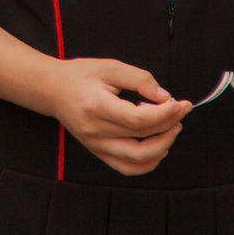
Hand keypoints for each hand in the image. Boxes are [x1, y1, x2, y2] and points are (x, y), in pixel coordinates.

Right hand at [47, 56, 188, 175]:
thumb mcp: (110, 67)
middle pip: (141, 138)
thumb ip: (139, 79)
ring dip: (162, 146)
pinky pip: (127, 167)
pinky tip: (159, 146)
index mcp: (96, 106)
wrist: (52, 90)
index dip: (163, 114)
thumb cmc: (81, 75)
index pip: (136, 119)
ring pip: (137, 159)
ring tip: (172, 127)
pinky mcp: (98, 152)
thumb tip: (166, 98)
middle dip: (169, 126)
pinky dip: (148, 162)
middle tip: (181, 111)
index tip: (179, 104)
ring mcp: (95, 145)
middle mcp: (95, 131)